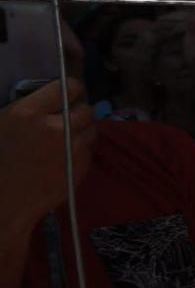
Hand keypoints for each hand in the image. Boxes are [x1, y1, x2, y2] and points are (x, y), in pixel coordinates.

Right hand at [2, 79, 94, 231]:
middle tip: (67, 118)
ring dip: (82, 130)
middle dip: (77, 111)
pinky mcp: (83, 165)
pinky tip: (64, 156)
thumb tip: (52, 97)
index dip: (70, 89)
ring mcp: (73, 147)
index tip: (68, 94)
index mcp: (28, 113)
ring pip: (92, 128)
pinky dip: (81, 149)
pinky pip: (90, 148)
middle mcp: (55, 127)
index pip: (67, 87)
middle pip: (85, 108)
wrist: (6, 201)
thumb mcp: (2, 124)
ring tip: (65, 138)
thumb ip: (28, 107)